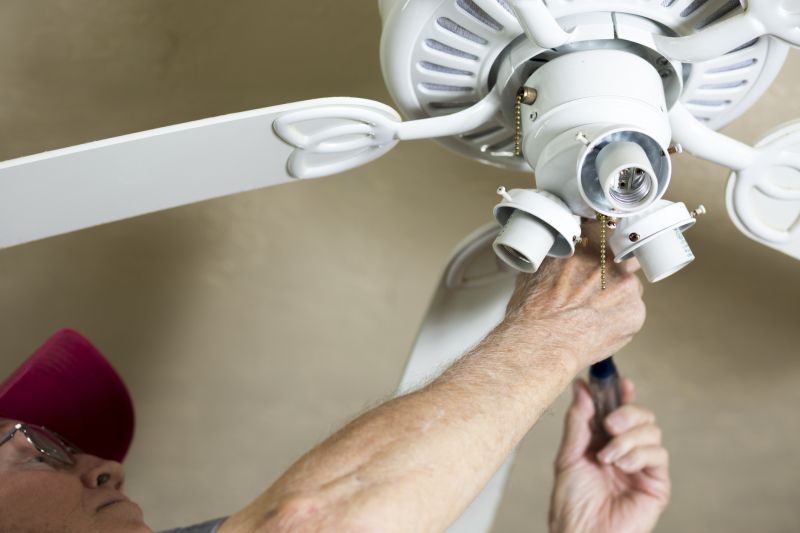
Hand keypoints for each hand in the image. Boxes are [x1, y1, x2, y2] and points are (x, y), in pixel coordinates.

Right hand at [504, 223, 644, 369]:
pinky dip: (618, 317)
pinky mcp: (635, 312)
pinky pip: (631, 311)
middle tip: (592, 285)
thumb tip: (558, 255)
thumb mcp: (536, 267)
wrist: (542, 341)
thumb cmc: (533, 309)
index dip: (600, 243)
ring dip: (616, 294)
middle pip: (621, 256)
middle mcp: (611, 258)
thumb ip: (557, 255)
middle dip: (611, 268)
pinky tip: (597, 325)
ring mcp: (627, 285)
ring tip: (590, 312)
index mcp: (587, 241)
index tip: (597, 252)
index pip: (605, 229)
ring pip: (628, 286)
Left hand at [549, 379, 670, 532]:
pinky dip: (639, 455)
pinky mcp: (656, 483)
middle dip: (627, 412)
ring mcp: (642, 466)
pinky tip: (622, 467)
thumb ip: (578, 421)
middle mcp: (625, 450)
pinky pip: (659, 455)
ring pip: (652, 431)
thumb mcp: (569, 455)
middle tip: (609, 424)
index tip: (619, 381)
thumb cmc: (572, 503)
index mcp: (602, 441)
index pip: (618, 409)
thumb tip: (581, 387)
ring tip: (608, 458)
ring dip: (628, 439)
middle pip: (642, 415)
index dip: (621, 392)